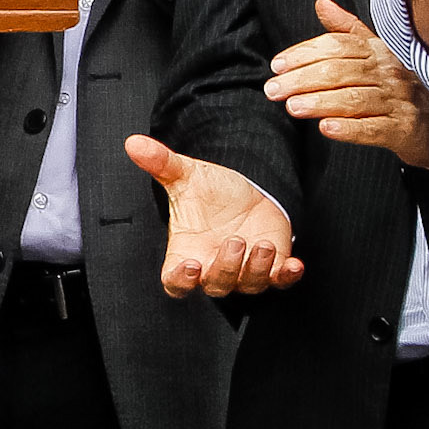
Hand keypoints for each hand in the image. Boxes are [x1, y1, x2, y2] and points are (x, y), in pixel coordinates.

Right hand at [122, 133, 306, 295]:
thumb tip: (133, 143)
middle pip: (216, 285)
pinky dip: (287, 276)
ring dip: (256, 269)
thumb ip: (160, 163)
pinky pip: (280, 280)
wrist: (245, 192)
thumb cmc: (210, 192)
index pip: (176, 282)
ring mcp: (244, 271)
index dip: (181, 280)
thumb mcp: (186, 176)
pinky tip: (294, 265)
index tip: (188, 267)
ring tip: (261, 244)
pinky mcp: (273, 265)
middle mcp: (214, 268)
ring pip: (249, 285)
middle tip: (233, 242)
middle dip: (226, 267)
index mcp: (187, 255)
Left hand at [266, 0, 428, 165]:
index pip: (338, 46)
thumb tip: (322, 3)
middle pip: (340, 72)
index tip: (278, 65)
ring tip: (293, 107)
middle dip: (303, 80)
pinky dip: (349, 129)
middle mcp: (389, 72)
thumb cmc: (399, 86)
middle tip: (274, 89)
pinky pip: (374, 128)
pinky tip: (327, 129)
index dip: (305, 54)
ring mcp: (398, 100)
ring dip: (320, 102)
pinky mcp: (404, 129)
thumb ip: (346, 30)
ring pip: (354, 99)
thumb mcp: (376, 52)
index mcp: (378, 51)